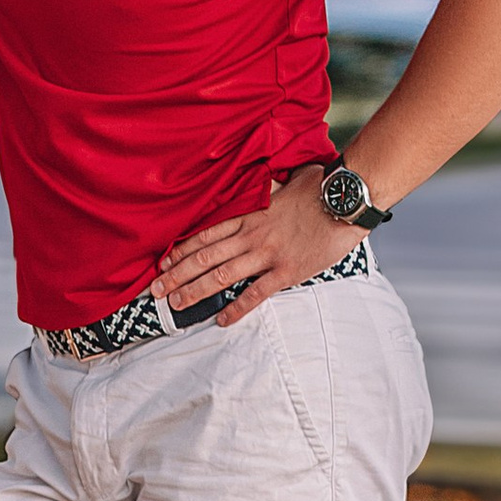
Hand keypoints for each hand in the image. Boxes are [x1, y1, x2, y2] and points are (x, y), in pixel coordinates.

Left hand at [153, 168, 358, 327]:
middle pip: (205, 257)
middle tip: (155, 290)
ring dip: (196, 290)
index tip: (163, 261)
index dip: (182, 249)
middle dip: (177, 274)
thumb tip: (262, 182)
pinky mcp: (286, 271)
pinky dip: (237, 308)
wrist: (345, 200)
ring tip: (176, 304)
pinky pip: (256, 293)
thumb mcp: (285, 181)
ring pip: (222, 275)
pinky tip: (221, 319)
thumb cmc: (319, 187)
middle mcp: (252, 235)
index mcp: (250, 214)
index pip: (206, 234)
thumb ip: (267, 189)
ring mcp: (268, 254)